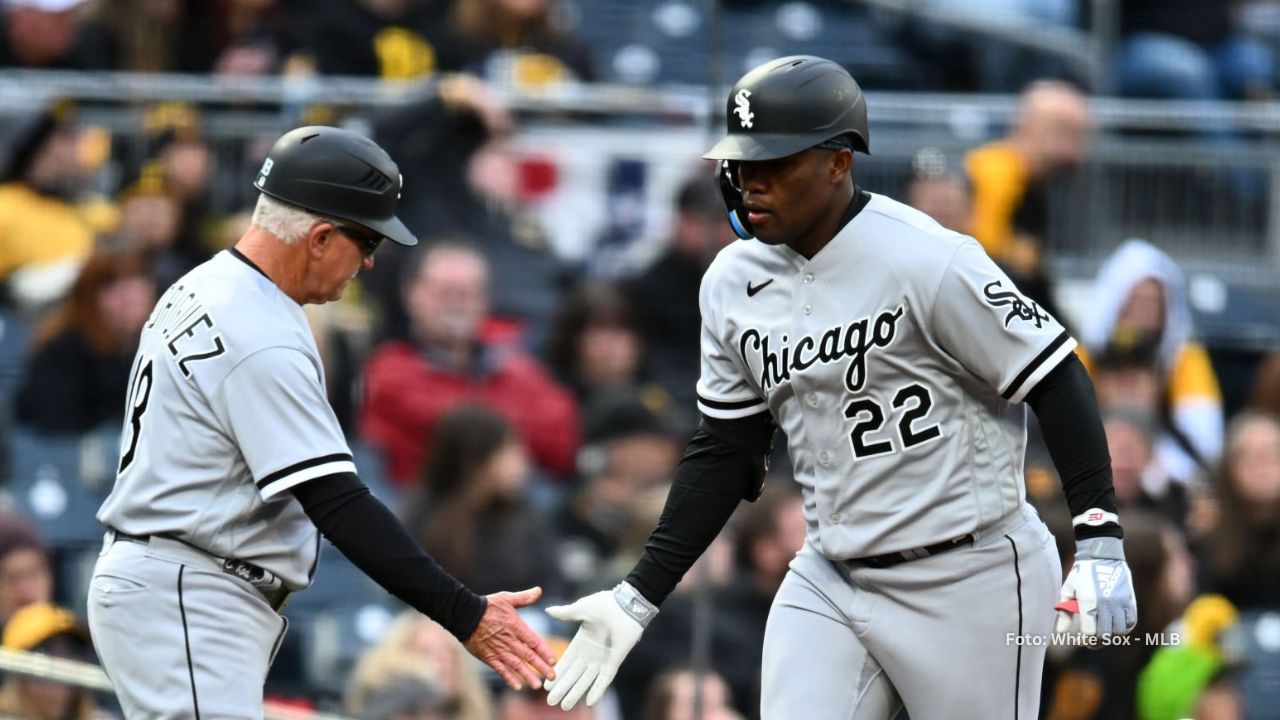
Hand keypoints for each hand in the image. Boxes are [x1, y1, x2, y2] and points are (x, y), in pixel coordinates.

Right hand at [463, 586, 557, 690]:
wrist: (464, 615)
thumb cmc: (487, 606)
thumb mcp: (507, 598)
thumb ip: (524, 598)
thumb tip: (539, 590)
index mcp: (516, 626)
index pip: (534, 641)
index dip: (544, 652)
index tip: (553, 661)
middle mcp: (509, 640)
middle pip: (528, 656)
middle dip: (541, 667)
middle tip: (552, 677)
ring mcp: (499, 650)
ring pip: (516, 665)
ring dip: (527, 675)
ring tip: (537, 685)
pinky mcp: (488, 657)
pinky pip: (500, 669)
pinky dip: (509, 678)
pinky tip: (517, 686)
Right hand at [544, 582, 654, 709]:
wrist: (627, 604)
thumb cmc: (606, 604)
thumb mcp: (581, 609)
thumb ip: (566, 613)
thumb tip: (548, 610)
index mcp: (582, 641)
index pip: (566, 662)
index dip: (557, 673)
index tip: (546, 685)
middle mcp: (591, 653)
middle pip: (573, 675)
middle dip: (562, 688)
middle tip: (550, 702)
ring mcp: (603, 658)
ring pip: (586, 680)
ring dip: (576, 693)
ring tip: (565, 706)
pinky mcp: (614, 662)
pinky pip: (605, 679)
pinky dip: (598, 690)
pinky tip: (590, 702)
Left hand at [1055, 537, 1137, 637]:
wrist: (1102, 554)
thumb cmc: (1081, 573)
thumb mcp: (1069, 589)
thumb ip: (1065, 612)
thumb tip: (1061, 632)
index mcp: (1088, 602)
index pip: (1090, 631)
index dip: (1086, 640)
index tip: (1083, 640)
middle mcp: (1106, 604)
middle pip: (1104, 634)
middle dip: (1097, 642)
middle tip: (1092, 642)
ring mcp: (1120, 602)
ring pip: (1118, 631)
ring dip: (1111, 637)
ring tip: (1104, 636)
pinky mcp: (1130, 600)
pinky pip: (1130, 621)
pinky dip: (1124, 628)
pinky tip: (1116, 628)